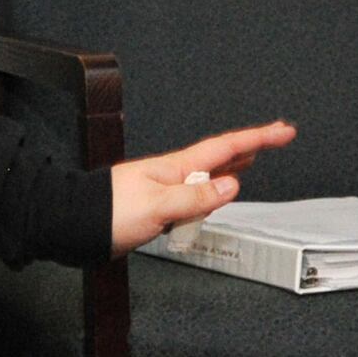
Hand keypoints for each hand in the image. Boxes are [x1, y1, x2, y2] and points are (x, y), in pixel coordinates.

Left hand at [109, 122, 294, 252]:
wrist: (74, 226)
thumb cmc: (107, 214)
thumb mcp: (157, 206)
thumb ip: (195, 197)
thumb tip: (232, 185)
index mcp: (175, 168)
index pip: (225, 147)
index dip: (257, 139)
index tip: (283, 130)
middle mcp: (173, 174)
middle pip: (220, 155)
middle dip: (251, 146)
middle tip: (278, 137)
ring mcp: (165, 189)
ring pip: (208, 174)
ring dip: (233, 165)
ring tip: (254, 158)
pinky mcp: (158, 206)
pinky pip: (194, 194)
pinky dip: (212, 190)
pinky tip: (214, 192)